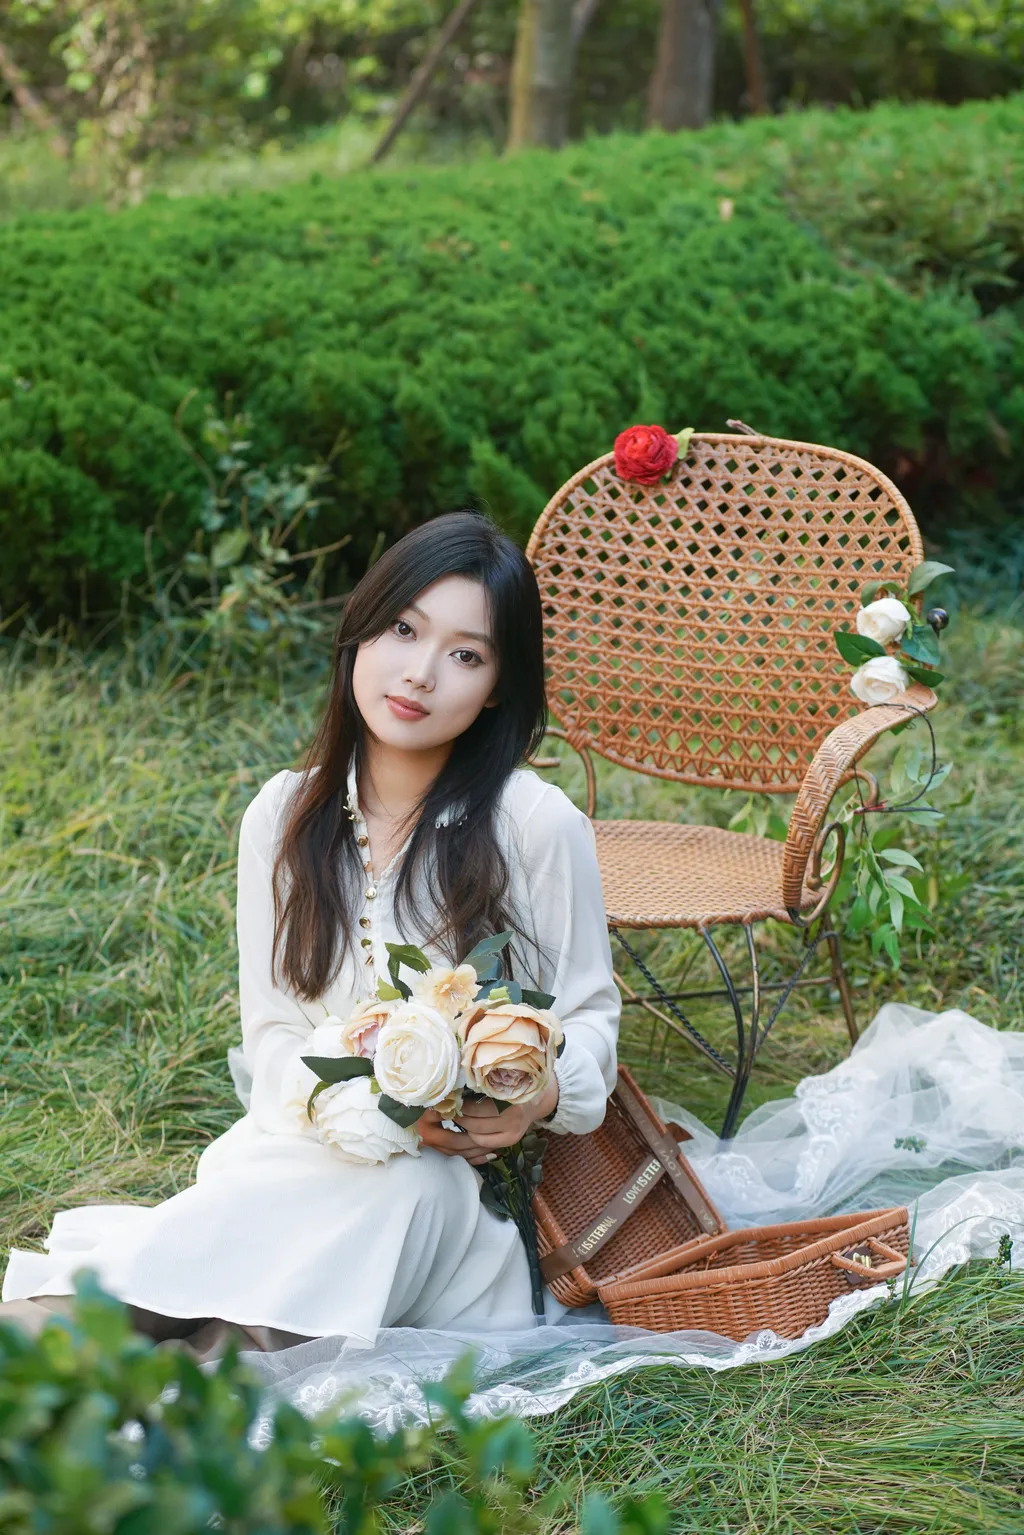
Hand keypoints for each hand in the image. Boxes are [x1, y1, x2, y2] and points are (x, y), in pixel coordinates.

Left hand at [416, 1077, 558, 1166]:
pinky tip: (459, 1135)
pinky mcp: (510, 1141)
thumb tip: (448, 1084)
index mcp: (509, 1096)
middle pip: (473, 1124)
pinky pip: (483, 1146)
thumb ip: (479, 1081)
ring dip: (457, 1132)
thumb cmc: (514, 1081)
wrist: (538, 1098)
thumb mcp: (500, 1075)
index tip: (441, 1101)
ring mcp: (512, 1132)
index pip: (475, 1107)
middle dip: (452, 1120)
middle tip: (436, 1113)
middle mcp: (513, 1117)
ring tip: (445, 1123)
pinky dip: (468, 1142)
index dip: (455, 1106)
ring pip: (475, 1138)